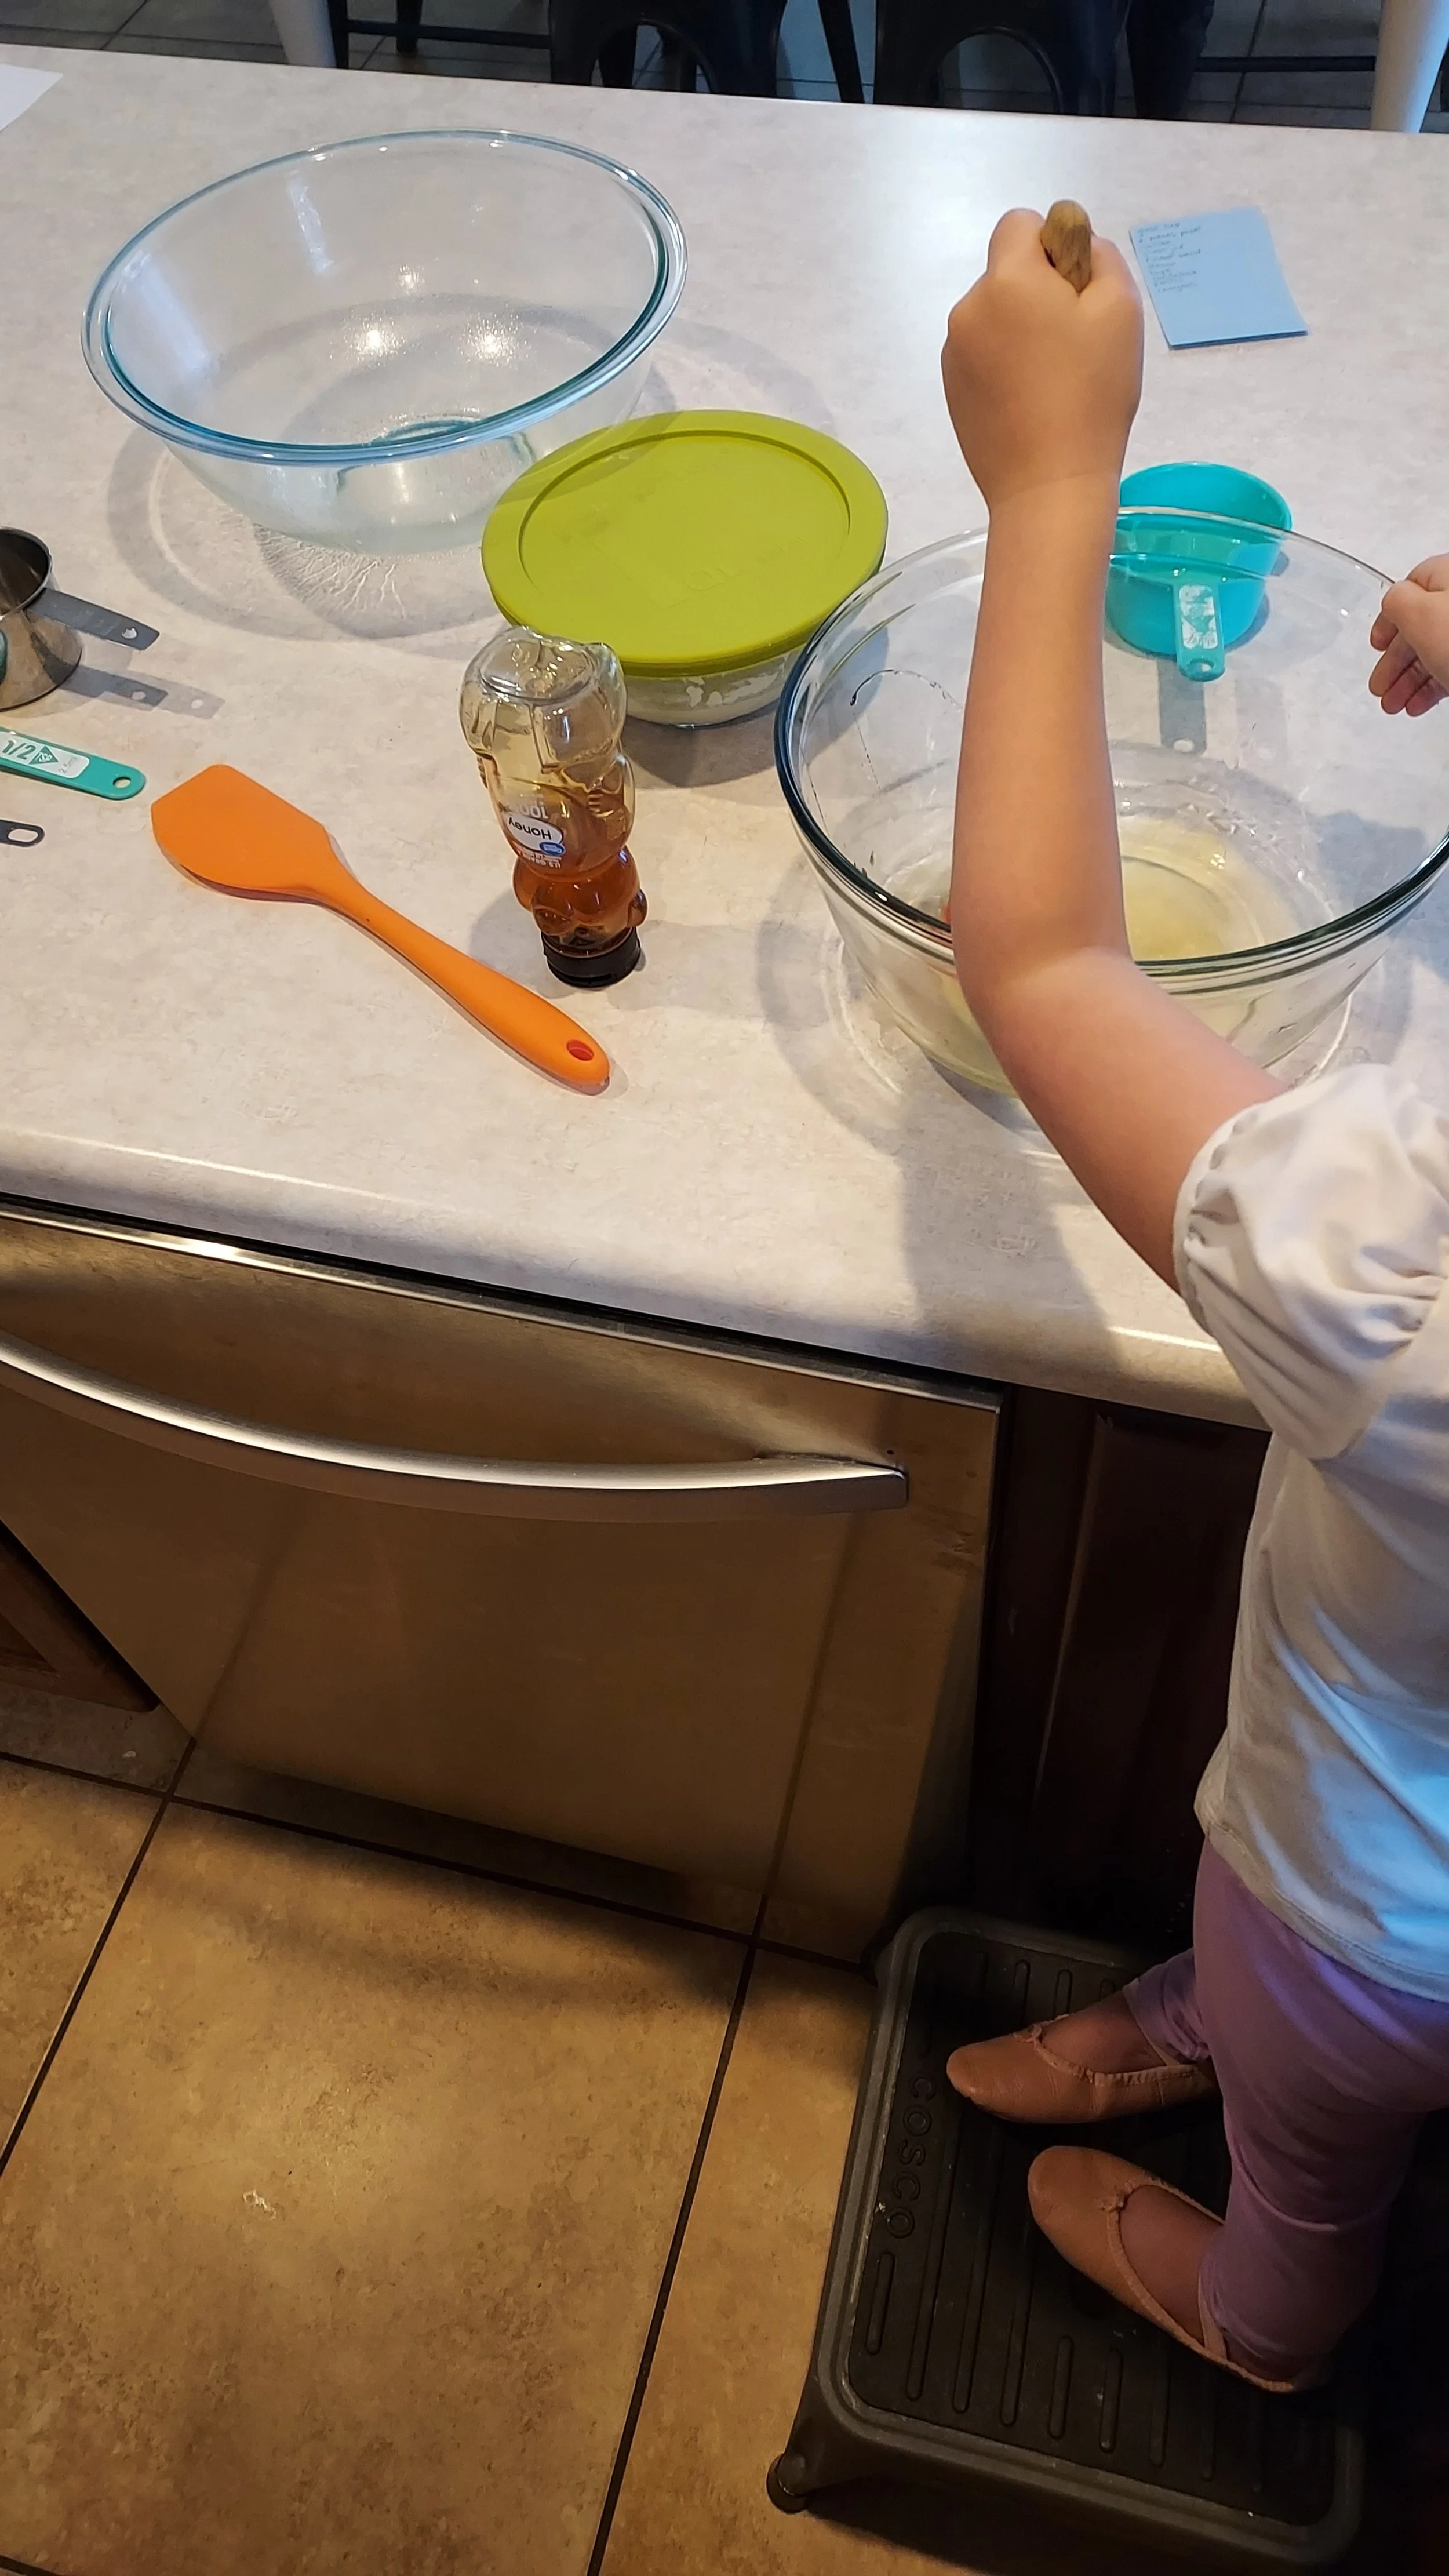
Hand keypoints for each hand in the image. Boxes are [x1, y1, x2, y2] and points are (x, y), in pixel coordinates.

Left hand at [941, 207, 1143, 512]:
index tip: (1075, 288)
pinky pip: (983, 355)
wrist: (1048, 486)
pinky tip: (1031, 402)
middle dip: (1038, 290)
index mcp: (1006, 280)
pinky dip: (1005, 365)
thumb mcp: (1121, 310)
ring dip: (1022, 329)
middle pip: (1007, 272)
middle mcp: (968, 309)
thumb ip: (1100, 257)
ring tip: (1054, 379)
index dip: (1053, 244)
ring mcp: (954, 353)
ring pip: (995, 316)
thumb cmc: (1093, 394)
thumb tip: (1077, 242)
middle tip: (1074, 342)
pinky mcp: (952, 391)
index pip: (1019, 223)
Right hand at [1369, 557, 1448, 716]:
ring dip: (1411, 681)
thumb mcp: (1418, 613)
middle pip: (1424, 626)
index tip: (1377, 644)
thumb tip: (1393, 605)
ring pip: (1438, 651)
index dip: (1389, 620)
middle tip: (1381, 686)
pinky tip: (1419, 705)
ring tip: (1394, 705)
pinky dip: (1434, 687)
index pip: (1412, 589)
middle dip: (1397, 660)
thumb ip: (1395, 603)